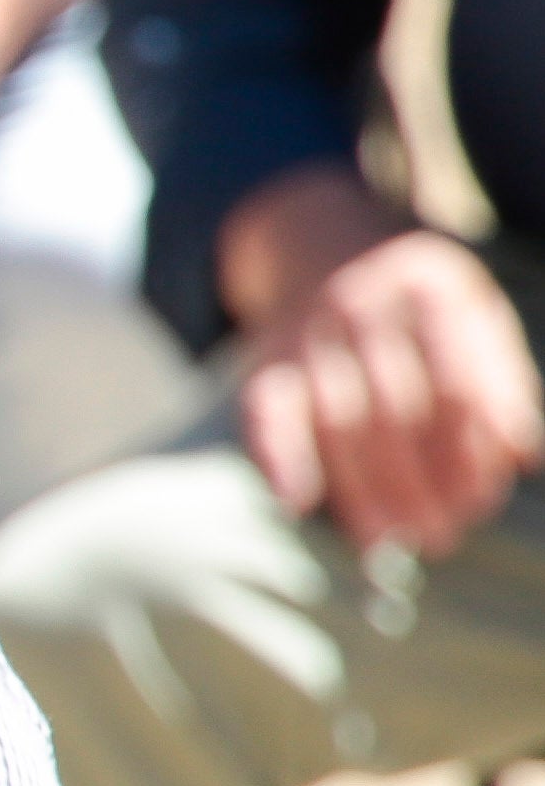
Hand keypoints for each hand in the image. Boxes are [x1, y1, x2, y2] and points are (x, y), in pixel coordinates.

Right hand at [227, 172, 542, 557]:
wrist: (327, 246)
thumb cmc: (423, 309)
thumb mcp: (477, 320)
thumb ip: (500, 384)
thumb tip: (520, 457)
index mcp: (431, 292)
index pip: (456, 388)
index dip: (469, 452)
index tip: (478, 502)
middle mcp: (363, 305)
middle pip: (395, 413)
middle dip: (418, 483)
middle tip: (437, 536)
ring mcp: (308, 332)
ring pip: (338, 423)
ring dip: (363, 492)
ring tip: (387, 539)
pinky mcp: (266, 360)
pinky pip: (267, 411)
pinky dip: (277, 456)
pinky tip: (293, 502)